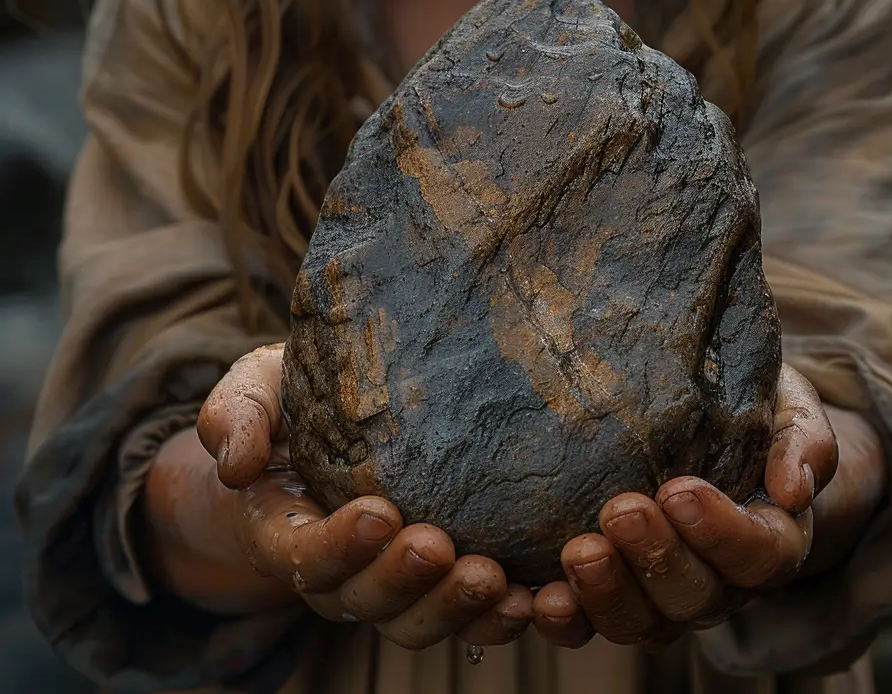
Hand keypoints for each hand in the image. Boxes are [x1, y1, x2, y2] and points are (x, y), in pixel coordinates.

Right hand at [145, 344, 531, 649]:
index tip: (377, 514)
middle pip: (364, 600)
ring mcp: (388, 580)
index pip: (303, 557)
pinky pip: (465, 616)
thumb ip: (235, 418)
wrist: (324, 425)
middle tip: (438, 546)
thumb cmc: (288, 403)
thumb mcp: (251, 393)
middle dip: (403, 580)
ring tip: (494, 580)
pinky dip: (498, 617)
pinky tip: (534, 597)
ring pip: (417, 620)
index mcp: (284, 531)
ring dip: (455, 607)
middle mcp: (337, 570)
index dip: (338, 546)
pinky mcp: (436, 577)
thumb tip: (236, 464)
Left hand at [532, 364, 886, 649]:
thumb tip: (793, 488)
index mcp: (770, 538)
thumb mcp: (790, 407)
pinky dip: (564, 618)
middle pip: (695, 598)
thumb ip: (802, 440)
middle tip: (621, 510)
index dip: (721, 533)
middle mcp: (719, 580)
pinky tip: (536, 596)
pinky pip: (590, 622)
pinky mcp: (614, 589)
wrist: (714, 421)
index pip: (758, 555)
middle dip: (657, 560)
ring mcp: (664, 593)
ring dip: (607, 595)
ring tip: (577, 552)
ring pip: (643, 622)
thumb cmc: (755, 408)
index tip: (680, 491)